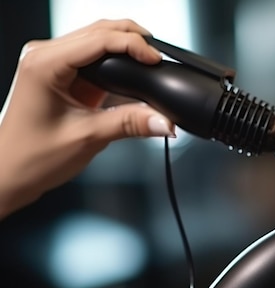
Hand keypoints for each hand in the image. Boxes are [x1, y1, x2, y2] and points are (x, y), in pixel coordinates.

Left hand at [0, 19, 174, 217]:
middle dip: (132, 40)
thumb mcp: (88, 138)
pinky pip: (93, 58)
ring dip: (124, 50)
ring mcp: (51, 63)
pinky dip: (115, 63)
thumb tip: (164, 120)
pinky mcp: (60, 75)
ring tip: (148, 67)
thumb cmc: (32, 157)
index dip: (134, 46)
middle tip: (157, 60)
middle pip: (99, 31)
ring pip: (97, 40)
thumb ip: (130, 124)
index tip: (156, 61)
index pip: (99, 39)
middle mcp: (43, 56)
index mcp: (44, 65)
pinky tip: (131, 75)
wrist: (12, 173)